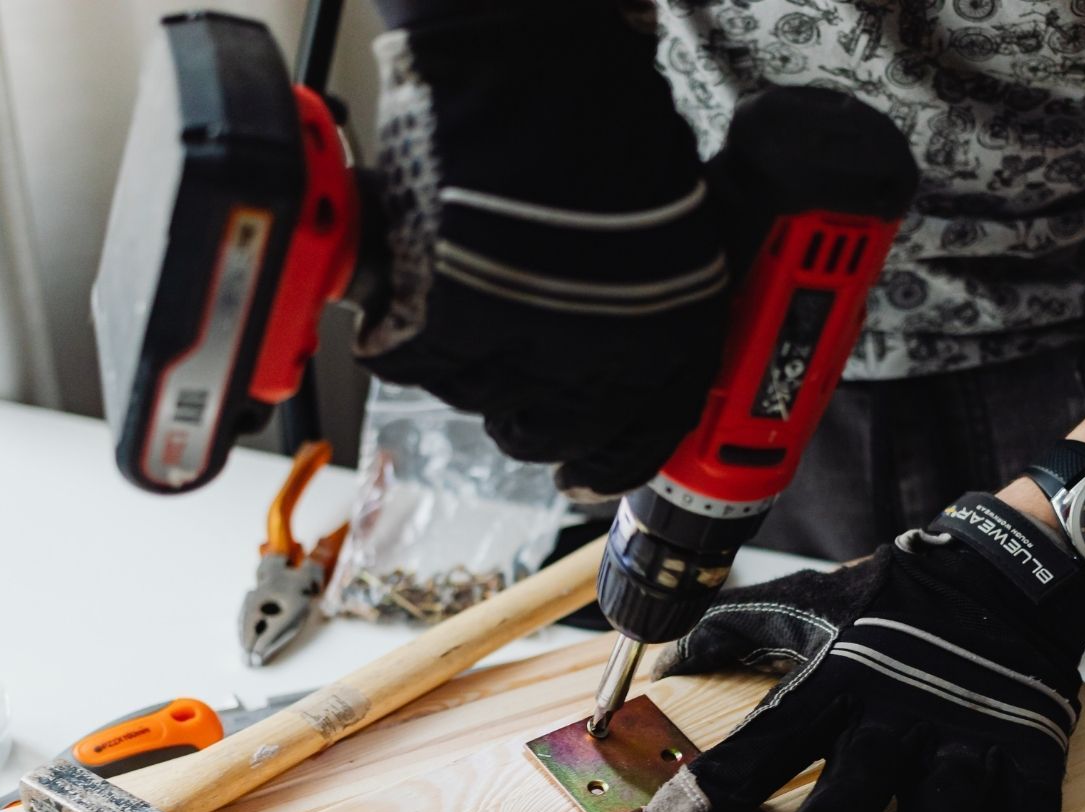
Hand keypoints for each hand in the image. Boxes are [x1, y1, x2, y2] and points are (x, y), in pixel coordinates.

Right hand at [355, 0, 728, 498]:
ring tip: (477, 305)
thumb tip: (637, 354)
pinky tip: (427, 292)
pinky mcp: (431, 329)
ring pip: (482, 403)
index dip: (614, 461)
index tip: (594, 472)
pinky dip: (411, 336)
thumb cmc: (600, 120)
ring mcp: (509, 350)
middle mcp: (593, 361)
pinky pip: (412, 364)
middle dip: (543, 425)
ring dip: (478, 370)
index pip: (642, 437)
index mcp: (666, 338)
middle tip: (526, 395)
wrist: (522, 67)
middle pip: (556, 435)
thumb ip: (658, 305)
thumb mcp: (673, 228)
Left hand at [642, 495, 1084, 811]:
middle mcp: (900, 709)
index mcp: (837, 675)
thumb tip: (660, 662)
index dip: (709, 798)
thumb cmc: (894, 599)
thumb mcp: (807, 600)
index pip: (760, 744)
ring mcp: (970, 734)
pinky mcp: (1031, 753)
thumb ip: (731, 628)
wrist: (1007, 570)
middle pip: (852, 794)